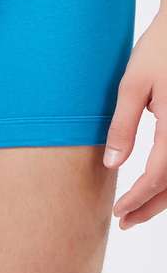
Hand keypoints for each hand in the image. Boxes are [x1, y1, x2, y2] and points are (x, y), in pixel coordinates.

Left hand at [104, 10, 166, 228]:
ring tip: (138, 210)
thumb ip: (123, 126)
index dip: (137, 199)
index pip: (158, 177)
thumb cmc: (158, 50)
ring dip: (164, 198)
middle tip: (125, 222)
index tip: (118, 211)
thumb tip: (112, 164)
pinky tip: (158, 184)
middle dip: (151, 207)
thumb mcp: (133, 85)